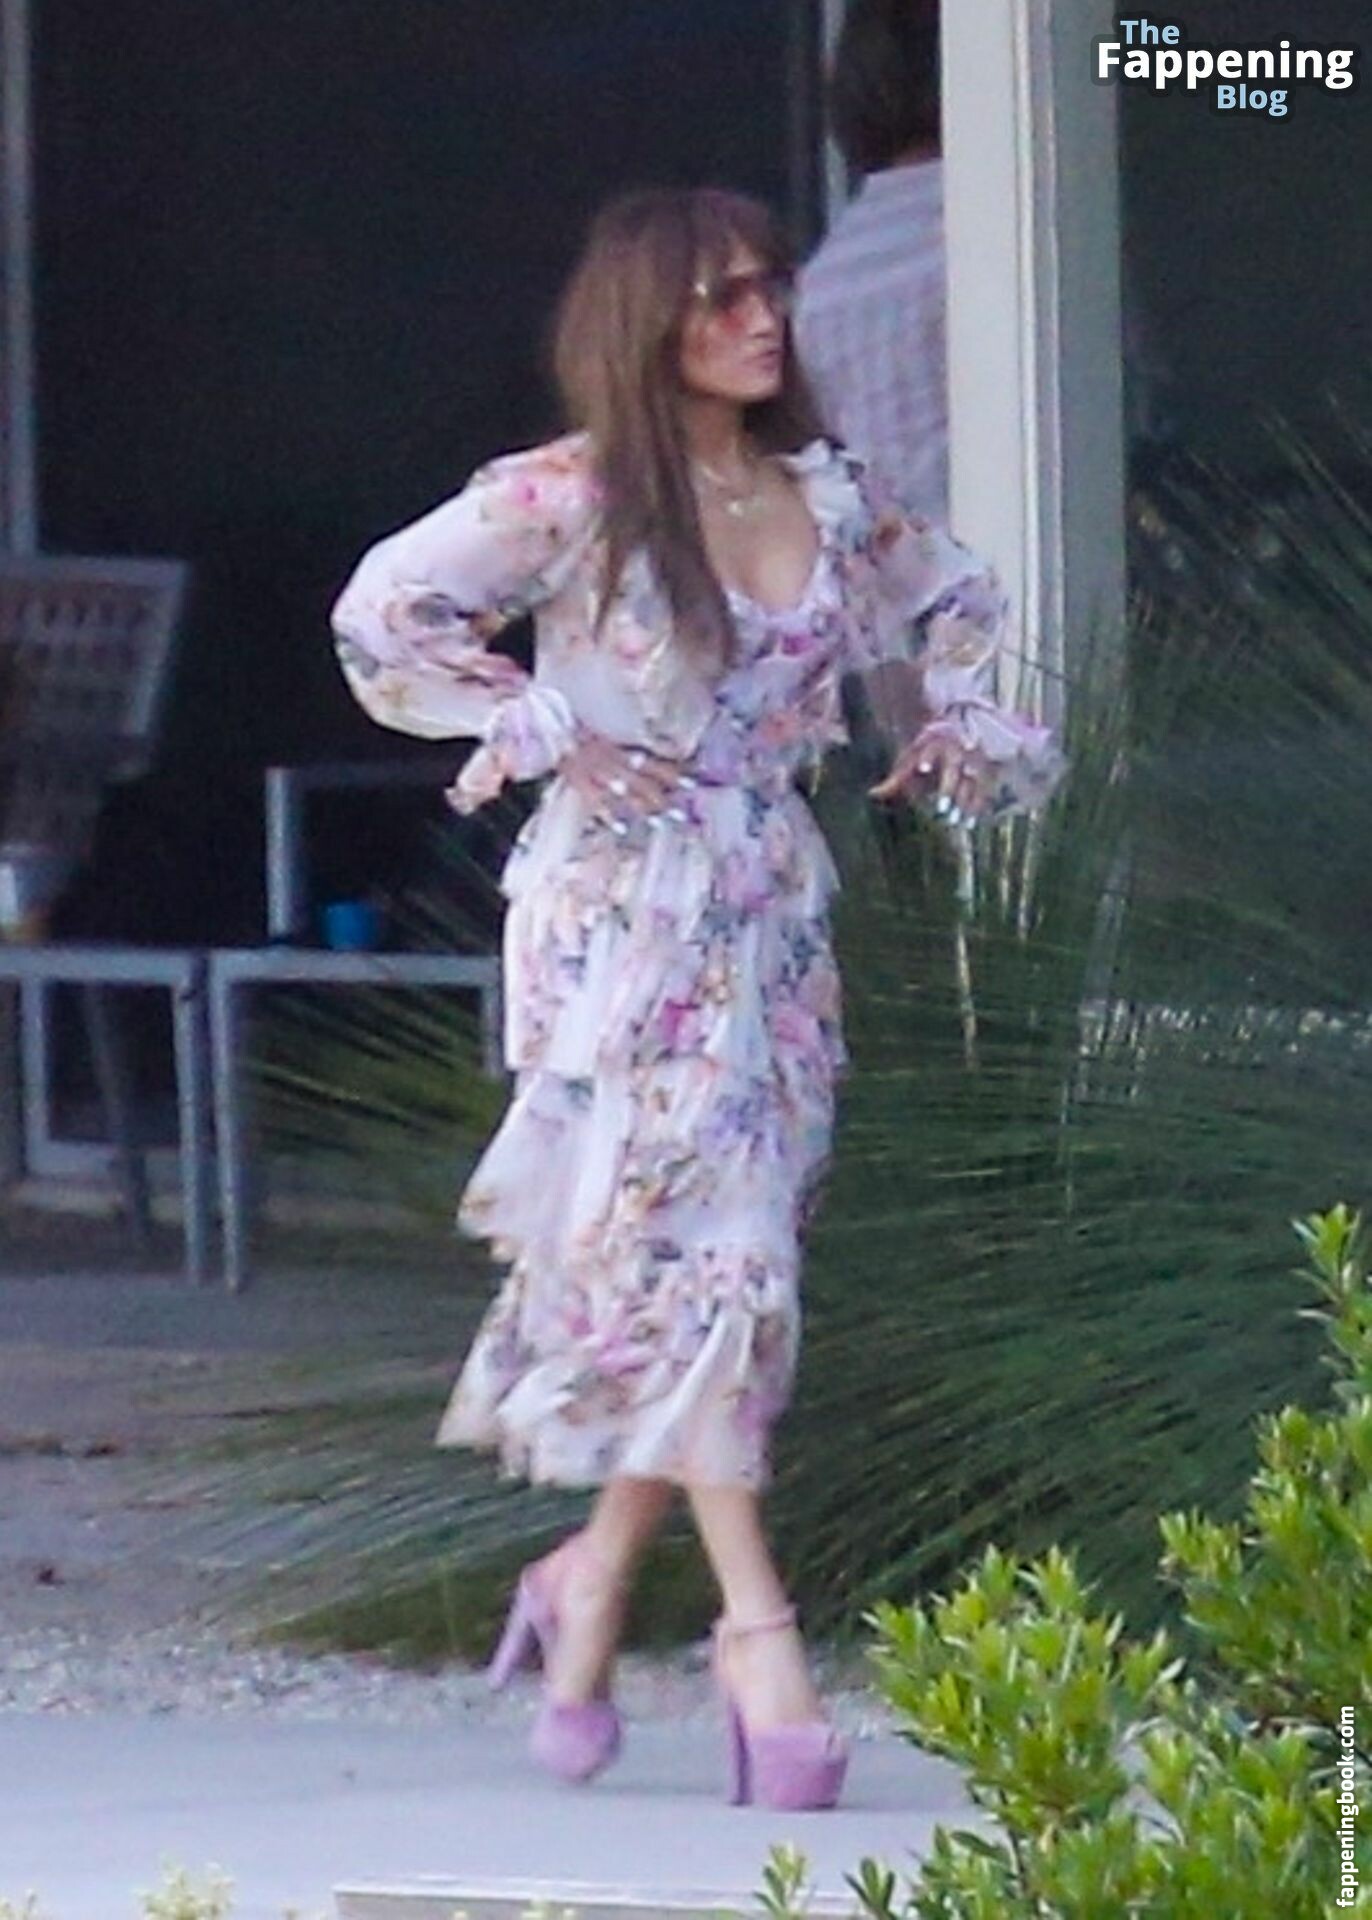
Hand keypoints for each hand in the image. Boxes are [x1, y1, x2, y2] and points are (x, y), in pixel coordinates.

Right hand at [559, 731, 688, 828]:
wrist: (549, 728)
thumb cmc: (573, 731)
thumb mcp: (601, 735)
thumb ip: (621, 747)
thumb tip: (648, 756)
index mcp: (618, 748)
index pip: (652, 761)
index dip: (674, 772)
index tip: (694, 782)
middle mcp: (613, 760)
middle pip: (644, 780)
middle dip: (664, 797)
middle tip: (684, 815)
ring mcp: (597, 772)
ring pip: (626, 791)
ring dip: (644, 807)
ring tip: (661, 823)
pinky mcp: (580, 782)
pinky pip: (597, 800)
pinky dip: (609, 815)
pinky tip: (621, 828)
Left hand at [869, 732, 990, 826]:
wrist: (958, 729)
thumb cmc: (927, 750)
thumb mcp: (911, 759)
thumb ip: (895, 779)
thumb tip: (871, 795)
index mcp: (936, 741)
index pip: (931, 749)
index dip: (926, 757)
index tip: (921, 768)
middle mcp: (957, 748)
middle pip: (953, 768)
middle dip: (948, 788)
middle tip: (940, 809)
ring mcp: (974, 759)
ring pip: (972, 781)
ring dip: (964, 802)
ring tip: (955, 821)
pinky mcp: (987, 770)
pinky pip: (984, 790)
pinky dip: (978, 807)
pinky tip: (969, 823)